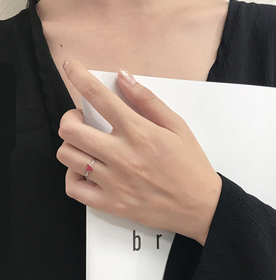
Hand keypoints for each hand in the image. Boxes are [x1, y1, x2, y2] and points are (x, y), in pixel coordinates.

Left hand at [56, 60, 221, 244]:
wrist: (200, 207)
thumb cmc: (192, 167)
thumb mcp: (178, 128)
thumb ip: (149, 101)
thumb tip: (124, 78)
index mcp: (139, 133)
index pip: (98, 96)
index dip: (78, 75)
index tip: (70, 67)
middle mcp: (121, 156)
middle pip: (70, 129)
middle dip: (70, 118)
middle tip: (82, 120)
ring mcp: (114, 182)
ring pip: (67, 156)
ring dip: (71, 146)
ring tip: (87, 147)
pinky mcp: (111, 204)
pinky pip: (73, 188)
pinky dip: (73, 177)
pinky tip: (86, 172)